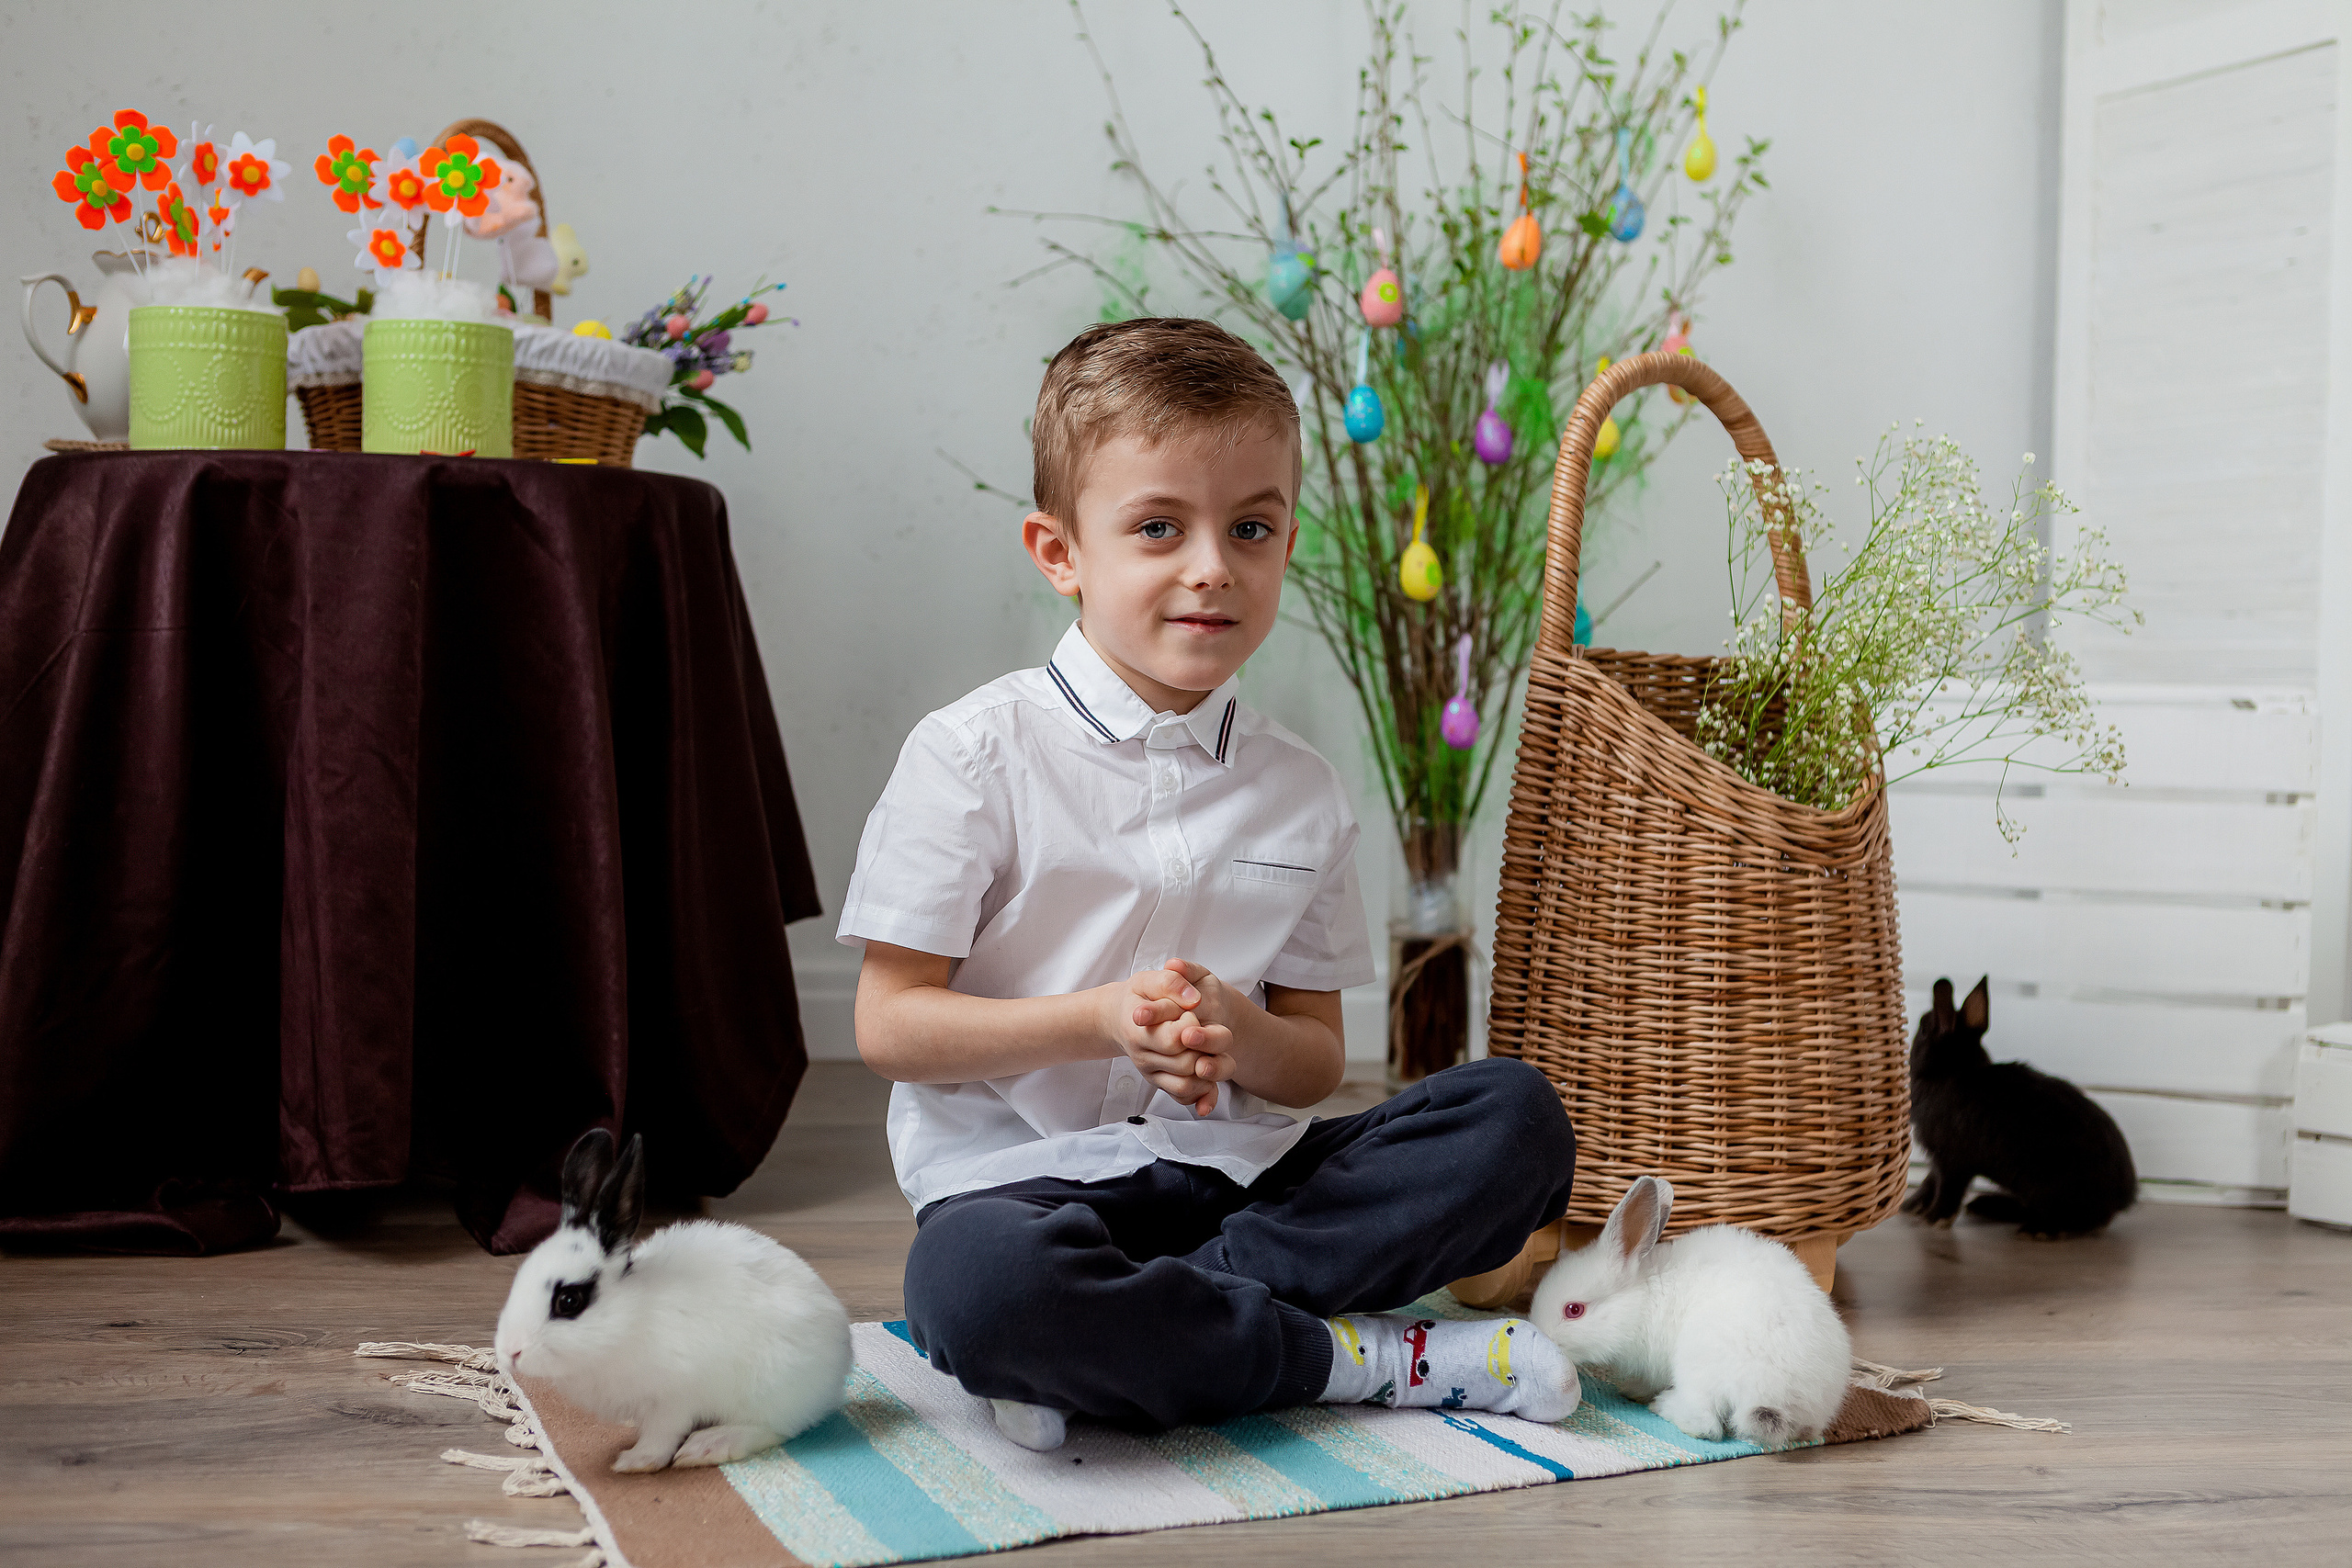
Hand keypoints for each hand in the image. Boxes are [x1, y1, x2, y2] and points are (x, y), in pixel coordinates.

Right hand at [1109, 960, 1236, 1116]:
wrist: (1122, 1016)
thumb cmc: (1138, 997)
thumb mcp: (1149, 979)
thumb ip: (1171, 982)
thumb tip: (1194, 999)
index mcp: (1139, 1031)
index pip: (1174, 1039)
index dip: (1192, 1026)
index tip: (1191, 1014)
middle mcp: (1144, 1057)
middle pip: (1186, 1064)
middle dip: (1205, 1048)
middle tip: (1201, 1031)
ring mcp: (1152, 1073)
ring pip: (1187, 1085)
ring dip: (1209, 1071)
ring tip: (1210, 1050)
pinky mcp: (1161, 1083)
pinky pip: (1184, 1097)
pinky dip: (1202, 1092)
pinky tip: (1209, 1076)